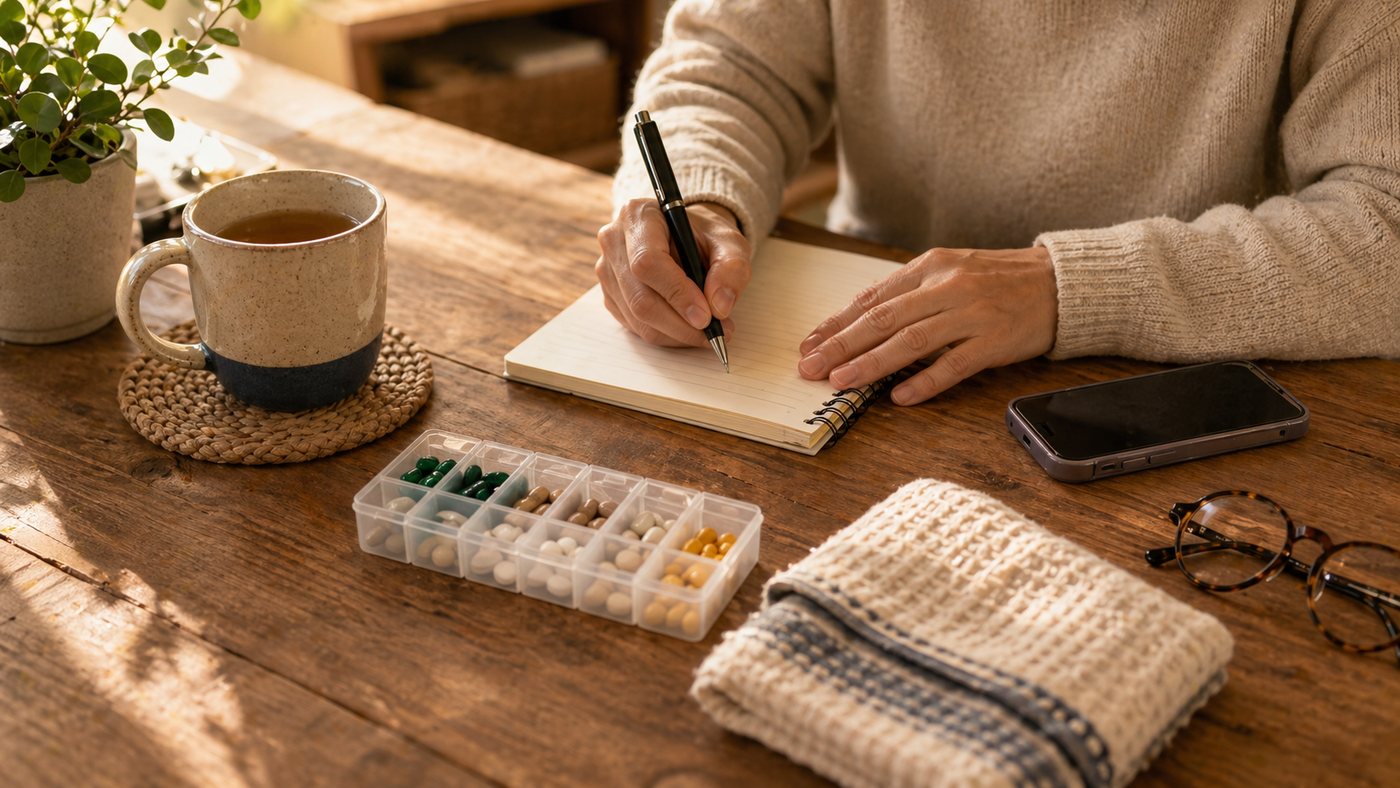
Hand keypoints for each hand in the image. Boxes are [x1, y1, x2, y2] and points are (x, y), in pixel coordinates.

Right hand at [595, 198, 750, 346]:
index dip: (677, 293)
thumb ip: (732, 268)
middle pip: (640, 297)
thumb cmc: (704, 235)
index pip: (648, 261)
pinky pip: (636, 326)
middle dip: (680, 324)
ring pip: (638, 318)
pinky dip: (667, 335)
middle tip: (715, 333)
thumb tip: (719, 307)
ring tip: (709, 332)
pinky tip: (689, 328)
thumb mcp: (729, 242)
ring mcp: (608, 271)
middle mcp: (614, 241)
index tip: (705, 316)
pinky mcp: (611, 295)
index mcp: (638, 215)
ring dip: (677, 334)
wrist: (686, 237)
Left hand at [796, 246, 1057, 404]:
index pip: (873, 299)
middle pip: (883, 319)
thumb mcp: (951, 271)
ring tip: (842, 382)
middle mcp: (947, 287)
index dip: (836, 323)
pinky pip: (954, 365)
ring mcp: (972, 314)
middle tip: (811, 367)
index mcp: (931, 266)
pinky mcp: (995, 341)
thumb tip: (860, 319)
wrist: (1061, 282)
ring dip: (872, 364)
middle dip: (841, 345)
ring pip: (911, 341)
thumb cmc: (999, 280)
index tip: (808, 344)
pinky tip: (900, 397)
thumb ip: (909, 292)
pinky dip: (925, 382)